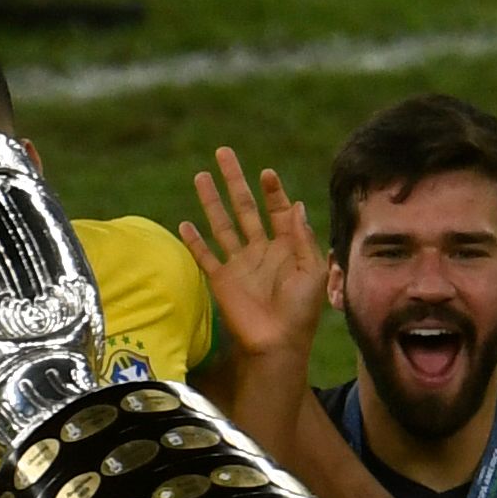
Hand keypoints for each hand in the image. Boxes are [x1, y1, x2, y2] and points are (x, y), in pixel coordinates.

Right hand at [179, 149, 325, 361]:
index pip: (277, 209)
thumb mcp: (312, 271)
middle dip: (234, 180)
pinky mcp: (221, 280)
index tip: (266, 173)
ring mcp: (239, 264)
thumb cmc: (301, 312)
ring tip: (201, 175)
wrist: (277, 344)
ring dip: (211, 200)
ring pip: (221, 224)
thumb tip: (296, 204)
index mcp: (285, 247)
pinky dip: (194, 240)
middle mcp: (260, 251)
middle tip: (223, 153)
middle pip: (244, 207)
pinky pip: (204, 255)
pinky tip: (184, 222)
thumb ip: (302, 238)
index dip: (272, 191)